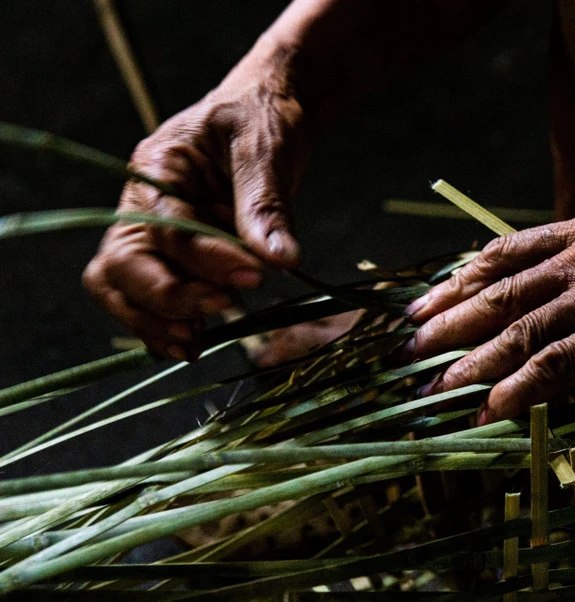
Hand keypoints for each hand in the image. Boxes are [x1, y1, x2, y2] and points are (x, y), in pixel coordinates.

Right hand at [83, 45, 311, 360]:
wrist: (267, 114)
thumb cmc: (262, 119)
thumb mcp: (266, 150)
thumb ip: (266, 205)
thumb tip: (281, 260)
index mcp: (156, 169)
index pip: (165, 229)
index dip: (205, 260)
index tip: (254, 276)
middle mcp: (141, 205)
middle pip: (122, 266)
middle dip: (167, 298)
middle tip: (222, 310)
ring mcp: (151, 234)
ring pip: (122, 288)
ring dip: (156, 321)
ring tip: (197, 343)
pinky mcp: (173, 257)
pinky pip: (148, 298)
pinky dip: (165, 324)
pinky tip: (196, 342)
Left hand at [405, 201, 574, 421]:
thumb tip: (563, 279)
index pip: (508, 249)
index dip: (461, 275)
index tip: (428, 297)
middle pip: (502, 288)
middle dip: (450, 318)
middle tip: (411, 343)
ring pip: (522, 328)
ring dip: (474, 360)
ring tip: (437, 386)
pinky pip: (561, 363)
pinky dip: (523, 388)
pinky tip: (494, 408)